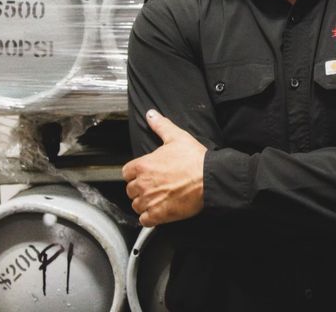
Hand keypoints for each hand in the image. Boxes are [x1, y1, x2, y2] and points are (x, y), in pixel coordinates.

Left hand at [123, 109, 207, 226]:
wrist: (209, 179)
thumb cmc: (194, 159)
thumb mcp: (176, 136)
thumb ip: (160, 125)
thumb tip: (151, 115)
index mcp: (143, 165)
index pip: (126, 172)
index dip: (135, 173)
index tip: (144, 174)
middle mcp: (143, 184)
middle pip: (130, 190)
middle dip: (140, 189)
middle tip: (153, 186)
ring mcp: (150, 200)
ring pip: (136, 206)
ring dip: (144, 203)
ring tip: (157, 199)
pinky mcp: (159, 215)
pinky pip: (145, 220)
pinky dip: (149, 218)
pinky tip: (158, 212)